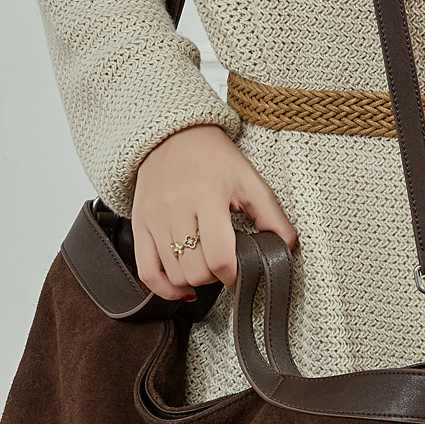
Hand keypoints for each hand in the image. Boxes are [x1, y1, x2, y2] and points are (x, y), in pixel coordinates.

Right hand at [132, 125, 296, 299]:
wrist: (174, 136)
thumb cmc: (215, 158)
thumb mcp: (250, 181)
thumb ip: (272, 216)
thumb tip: (285, 247)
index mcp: (207, 195)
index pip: (220, 257)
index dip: (234, 275)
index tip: (240, 274)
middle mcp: (176, 207)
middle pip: (196, 270)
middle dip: (215, 276)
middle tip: (223, 265)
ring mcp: (154, 217)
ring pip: (174, 274)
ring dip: (194, 280)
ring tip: (205, 268)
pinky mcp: (139, 223)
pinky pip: (146, 271)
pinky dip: (164, 288)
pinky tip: (180, 286)